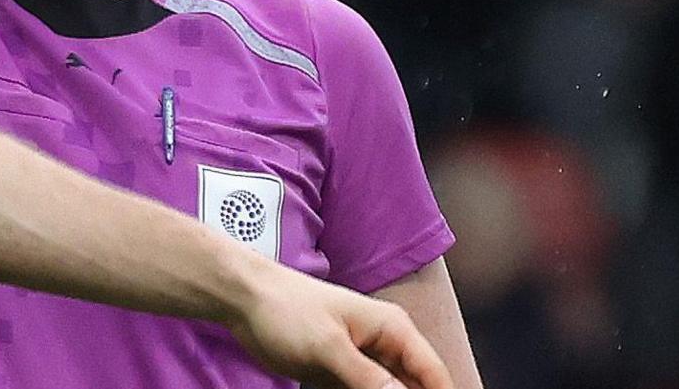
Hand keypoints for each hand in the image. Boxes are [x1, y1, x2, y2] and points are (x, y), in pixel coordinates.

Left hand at [228, 260, 450, 388]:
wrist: (244, 299)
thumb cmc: (286, 309)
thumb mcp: (329, 347)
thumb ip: (369, 379)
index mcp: (392, 329)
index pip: (434, 374)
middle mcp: (385, 344)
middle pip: (415, 386)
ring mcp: (363, 360)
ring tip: (346, 388)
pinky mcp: (342, 372)